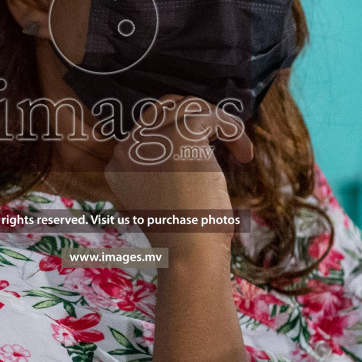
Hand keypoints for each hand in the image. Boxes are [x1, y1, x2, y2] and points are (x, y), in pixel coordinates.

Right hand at [103, 95, 253, 253]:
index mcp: (117, 166)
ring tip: (238, 147)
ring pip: (188, 107)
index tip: (204, 152)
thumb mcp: (158, 202)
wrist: (188, 254)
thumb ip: (158, 174)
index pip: (147, 129)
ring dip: (218, 122)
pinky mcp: (178, 137)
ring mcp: (151, 141)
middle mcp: (127, 149)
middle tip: (220, 138)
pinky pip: (210, 117)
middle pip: (164, 109)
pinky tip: (244, 153)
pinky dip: (232, 130)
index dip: (179, 133)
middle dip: (196, 118)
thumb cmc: (182, 237)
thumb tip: (188, 151)